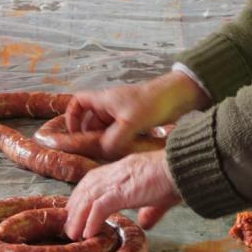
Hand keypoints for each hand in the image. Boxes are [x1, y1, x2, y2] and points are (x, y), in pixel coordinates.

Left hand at [64, 150, 180, 237]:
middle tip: (68, 224)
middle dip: (75, 206)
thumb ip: (150, 210)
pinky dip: (92, 220)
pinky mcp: (123, 191)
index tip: (77, 208)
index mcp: (125, 168)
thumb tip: (146, 223)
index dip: (84, 194)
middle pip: (87, 187)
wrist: (185, 167)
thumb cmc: (178, 177)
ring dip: (78, 217)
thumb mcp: (160, 196)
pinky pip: (100, 207)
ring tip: (73, 234)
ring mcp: (119, 180)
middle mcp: (118, 171)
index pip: (95, 178)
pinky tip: (88, 233)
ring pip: (89, 198)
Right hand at [65, 70, 209, 159]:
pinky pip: (120, 134)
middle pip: (91, 122)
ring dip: (107, 142)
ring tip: (110, 155)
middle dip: (90, 136)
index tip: (73, 132)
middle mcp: (111, 106)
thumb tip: (102, 152)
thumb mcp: (129, 123)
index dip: (71, 116)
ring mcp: (123, 115)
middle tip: (94, 152)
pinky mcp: (135, 122)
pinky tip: (125, 153)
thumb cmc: (152, 102)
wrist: (179, 97)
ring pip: (106, 130)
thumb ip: (113, 139)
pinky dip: (120, 143)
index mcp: (104, 99)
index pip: (78, 102)